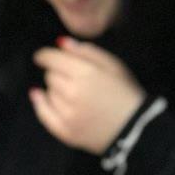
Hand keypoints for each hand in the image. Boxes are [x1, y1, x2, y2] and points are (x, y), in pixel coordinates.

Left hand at [30, 37, 144, 154]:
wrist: (136, 128)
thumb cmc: (126, 93)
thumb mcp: (113, 65)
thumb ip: (86, 51)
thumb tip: (60, 43)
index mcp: (85, 73)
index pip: (52, 59)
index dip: (45, 56)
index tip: (43, 56)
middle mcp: (72, 93)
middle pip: (50, 76)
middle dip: (57, 73)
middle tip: (72, 78)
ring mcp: (67, 114)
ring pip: (48, 92)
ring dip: (55, 89)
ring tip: (73, 93)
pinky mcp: (65, 132)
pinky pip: (43, 114)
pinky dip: (40, 103)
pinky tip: (38, 95)